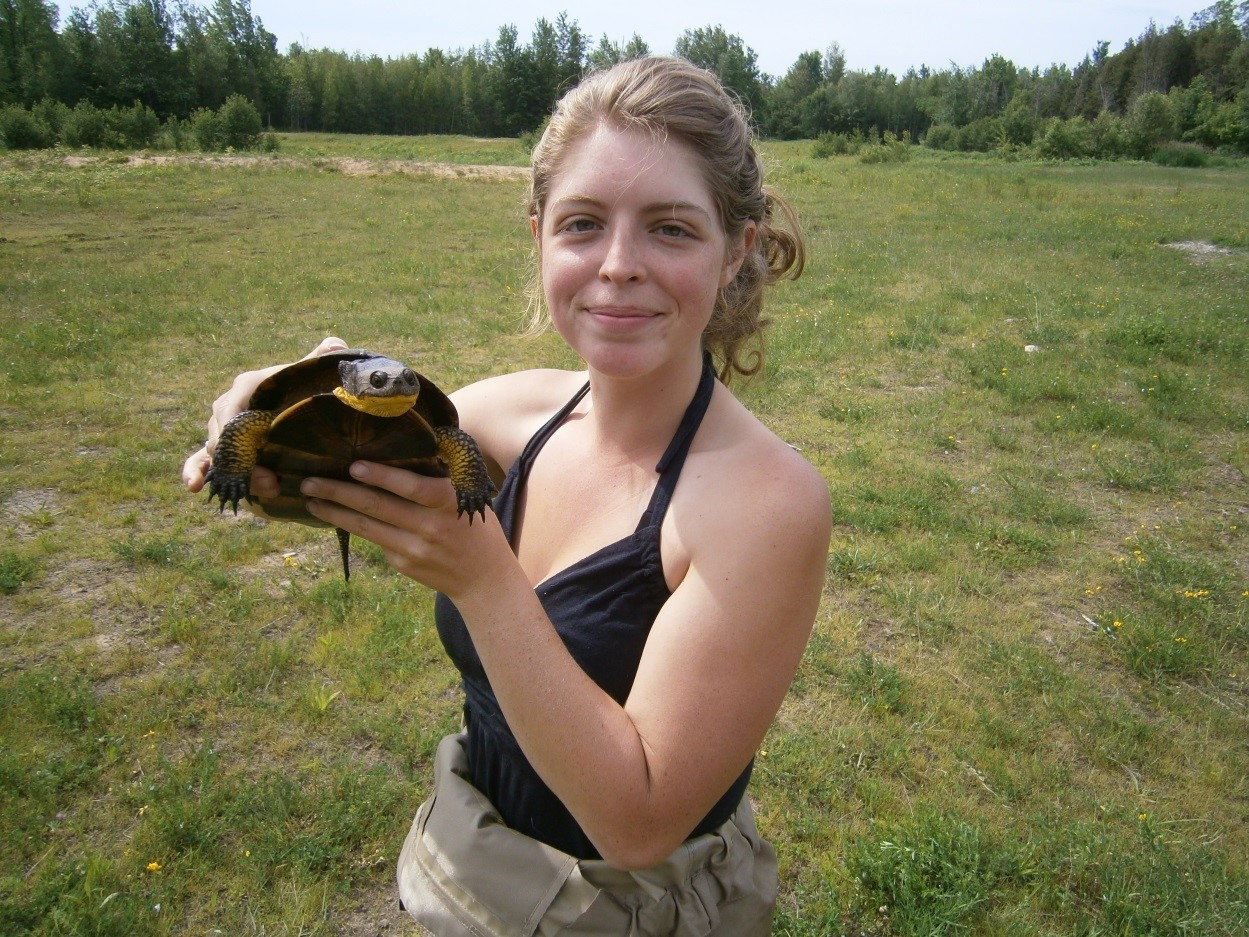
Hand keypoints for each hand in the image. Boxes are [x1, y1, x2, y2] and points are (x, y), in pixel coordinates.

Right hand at [182, 336, 348, 492]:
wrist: (289, 412)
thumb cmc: (297, 392)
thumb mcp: (308, 378)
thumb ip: (320, 360)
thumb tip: (336, 344)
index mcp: (249, 385)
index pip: (236, 402)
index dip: (237, 425)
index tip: (250, 446)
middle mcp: (229, 405)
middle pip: (226, 432)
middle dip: (243, 458)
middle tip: (271, 480)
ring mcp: (220, 429)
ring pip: (217, 451)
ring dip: (234, 473)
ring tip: (262, 489)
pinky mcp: (217, 451)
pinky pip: (198, 461)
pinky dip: (194, 473)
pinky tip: (194, 486)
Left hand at [300, 460, 511, 597]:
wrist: (484, 577)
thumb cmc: (474, 526)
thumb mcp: (468, 497)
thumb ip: (439, 478)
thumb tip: (403, 447)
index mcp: (447, 502)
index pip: (411, 487)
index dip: (382, 476)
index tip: (354, 465)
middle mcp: (429, 526)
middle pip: (377, 507)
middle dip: (339, 492)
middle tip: (309, 481)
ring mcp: (414, 549)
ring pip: (366, 527)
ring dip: (334, 513)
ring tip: (310, 500)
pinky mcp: (403, 564)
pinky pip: (375, 540)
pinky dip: (353, 527)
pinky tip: (335, 516)